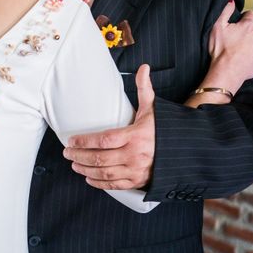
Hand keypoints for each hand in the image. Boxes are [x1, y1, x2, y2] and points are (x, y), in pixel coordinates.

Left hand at [63, 64, 155, 189]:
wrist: (185, 152)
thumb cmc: (164, 129)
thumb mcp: (153, 108)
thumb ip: (144, 88)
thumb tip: (144, 67)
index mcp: (136, 136)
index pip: (104, 140)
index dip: (85, 141)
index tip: (71, 140)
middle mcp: (135, 155)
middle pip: (100, 158)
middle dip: (79, 156)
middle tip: (67, 152)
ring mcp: (136, 170)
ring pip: (105, 173)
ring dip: (86, 170)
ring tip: (74, 164)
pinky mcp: (138, 181)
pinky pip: (115, 185)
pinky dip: (99, 183)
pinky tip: (89, 178)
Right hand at [205, 0, 252, 94]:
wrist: (227, 70)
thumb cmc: (220, 50)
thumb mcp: (217, 28)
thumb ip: (225, 12)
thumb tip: (232, 1)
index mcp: (247, 25)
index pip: (250, 14)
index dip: (244, 18)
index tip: (238, 24)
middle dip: (249, 32)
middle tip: (238, 40)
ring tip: (244, 49)